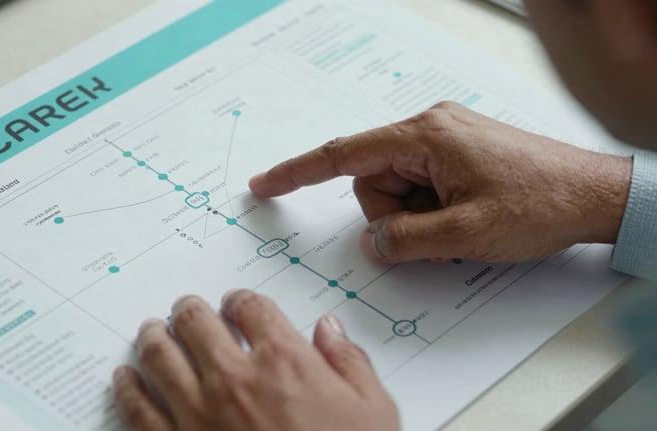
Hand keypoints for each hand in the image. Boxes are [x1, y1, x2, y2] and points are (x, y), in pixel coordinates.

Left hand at [113, 290, 399, 430]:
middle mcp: (235, 379)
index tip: (236, 303)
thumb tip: (331, 329)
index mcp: (284, 362)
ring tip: (151, 331)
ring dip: (153, 337)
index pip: (251, 307)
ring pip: (159, 356)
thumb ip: (350, 362)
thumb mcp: (373, 411)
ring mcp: (199, 413)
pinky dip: (127, 388)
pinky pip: (138, 409)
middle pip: (194, 321)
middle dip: (189, 310)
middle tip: (187, 310)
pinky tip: (124, 378)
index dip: (240, 299)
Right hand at [249, 102, 632, 262]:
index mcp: (425, 136)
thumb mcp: (464, 235)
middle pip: (373, 181)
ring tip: (457, 232)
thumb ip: (404, 240)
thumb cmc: (541, 202)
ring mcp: (446, 140)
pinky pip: (421, 186)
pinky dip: (432, 212)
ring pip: (397, 189)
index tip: (265, 184)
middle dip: (393, 218)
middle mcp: (431, 129)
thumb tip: (372, 242)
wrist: (596, 195)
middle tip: (434, 238)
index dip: (298, 172)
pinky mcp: (458, 154)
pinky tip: (463, 222)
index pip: (343, 155)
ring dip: (416, 220)